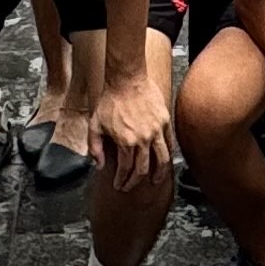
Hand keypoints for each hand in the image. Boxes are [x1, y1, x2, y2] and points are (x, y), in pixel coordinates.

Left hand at [90, 67, 172, 190]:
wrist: (126, 79)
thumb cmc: (110, 101)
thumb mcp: (95, 125)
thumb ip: (95, 148)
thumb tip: (100, 166)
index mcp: (125, 142)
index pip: (125, 169)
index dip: (121, 180)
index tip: (119, 185)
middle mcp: (143, 139)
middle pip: (143, 169)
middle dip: (135, 182)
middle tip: (131, 187)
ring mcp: (156, 131)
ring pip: (162, 159)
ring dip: (158, 174)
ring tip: (156, 181)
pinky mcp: (165, 121)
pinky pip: (169, 143)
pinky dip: (168, 154)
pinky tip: (165, 161)